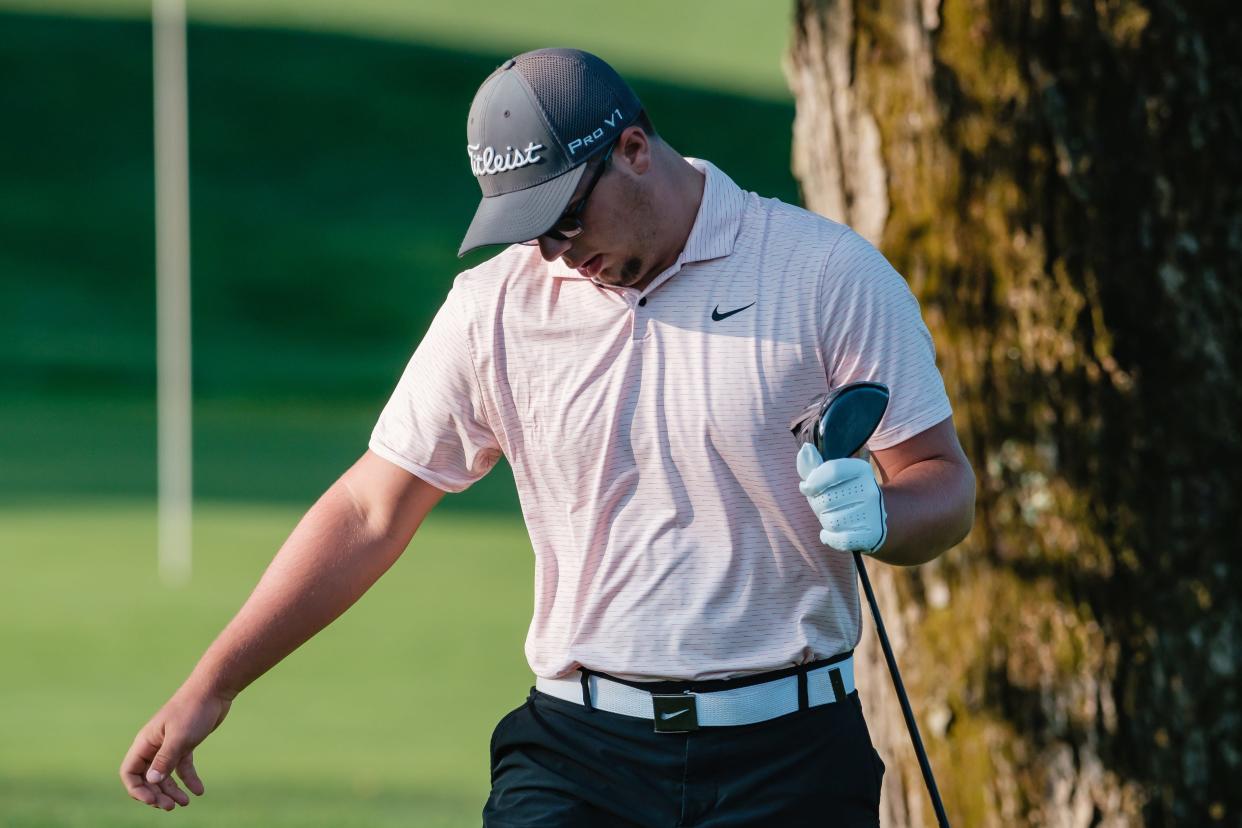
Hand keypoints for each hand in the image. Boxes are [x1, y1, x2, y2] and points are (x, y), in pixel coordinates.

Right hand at [119, 684, 232, 810]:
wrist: (214, 689)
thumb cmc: (194, 709)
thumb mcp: (179, 737)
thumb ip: (165, 759)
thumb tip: (151, 781)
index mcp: (145, 742)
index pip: (130, 772)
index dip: (138, 789)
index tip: (154, 800)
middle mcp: (154, 745)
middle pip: (148, 777)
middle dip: (157, 794)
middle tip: (172, 807)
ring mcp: (170, 745)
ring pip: (165, 775)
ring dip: (172, 790)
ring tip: (185, 803)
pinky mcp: (186, 744)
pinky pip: (183, 767)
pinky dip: (188, 779)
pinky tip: (198, 791)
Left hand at [796, 443, 887, 553]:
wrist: (879, 518)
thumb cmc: (846, 494)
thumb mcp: (833, 477)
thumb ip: (814, 467)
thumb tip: (805, 450)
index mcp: (861, 469)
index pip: (832, 470)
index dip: (813, 481)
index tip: (806, 488)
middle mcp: (870, 490)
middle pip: (826, 499)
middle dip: (818, 505)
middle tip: (827, 505)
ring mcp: (873, 514)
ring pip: (830, 521)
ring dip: (825, 521)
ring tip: (835, 517)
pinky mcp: (871, 534)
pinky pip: (840, 539)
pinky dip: (829, 538)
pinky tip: (830, 534)